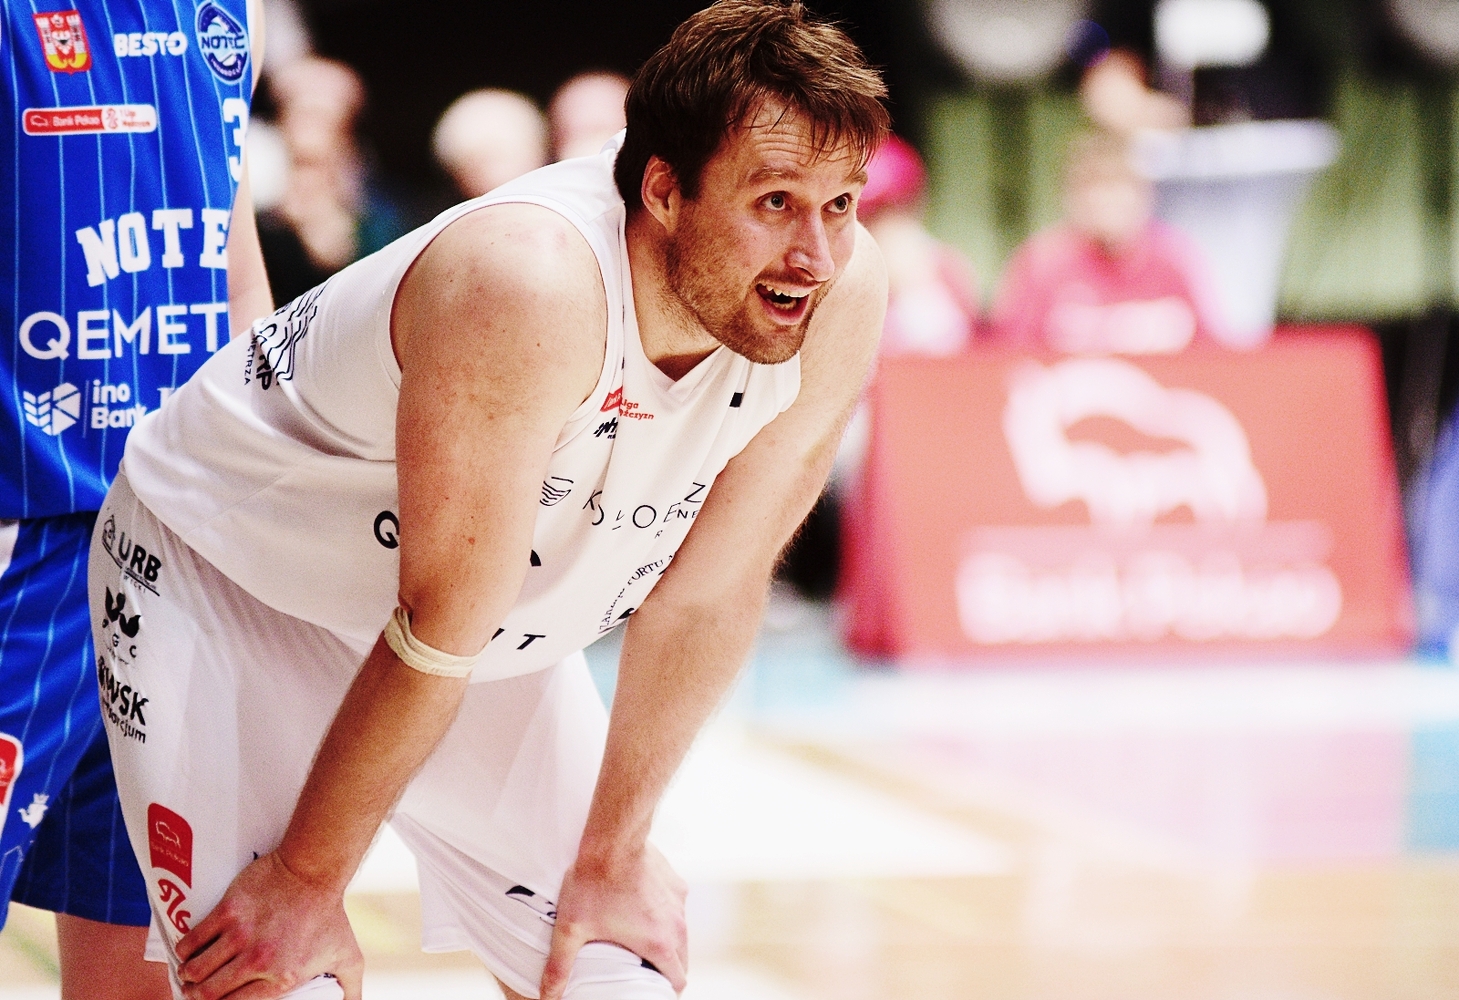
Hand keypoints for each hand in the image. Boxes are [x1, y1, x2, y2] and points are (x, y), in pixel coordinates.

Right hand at [175, 851, 363, 999]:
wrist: (314, 869)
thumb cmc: (330, 914)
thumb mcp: (347, 956)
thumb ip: (350, 989)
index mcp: (282, 978)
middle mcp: (258, 961)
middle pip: (208, 993)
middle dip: (196, 996)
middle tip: (195, 992)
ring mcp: (240, 936)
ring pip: (195, 970)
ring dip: (188, 976)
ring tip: (190, 974)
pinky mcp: (227, 911)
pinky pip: (191, 940)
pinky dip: (184, 950)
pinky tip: (186, 951)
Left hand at [540, 843, 687, 998]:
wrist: (612, 838)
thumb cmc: (593, 882)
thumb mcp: (571, 929)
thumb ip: (559, 967)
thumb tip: (547, 994)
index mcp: (659, 943)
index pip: (677, 980)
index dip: (665, 990)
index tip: (652, 991)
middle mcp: (676, 925)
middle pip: (683, 959)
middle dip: (668, 969)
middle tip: (645, 972)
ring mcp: (678, 902)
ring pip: (681, 933)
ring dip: (668, 941)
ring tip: (642, 941)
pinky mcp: (676, 883)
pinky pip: (676, 908)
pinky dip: (665, 915)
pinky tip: (642, 909)